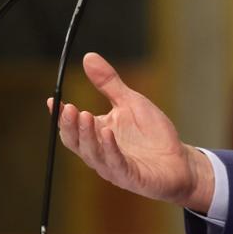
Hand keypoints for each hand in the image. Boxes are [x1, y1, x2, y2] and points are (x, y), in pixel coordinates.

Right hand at [48, 52, 214, 212]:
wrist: (179, 161)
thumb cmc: (153, 134)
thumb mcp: (130, 102)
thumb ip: (108, 84)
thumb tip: (88, 57)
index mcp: (97, 135)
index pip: (72, 127)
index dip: (60, 116)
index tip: (52, 100)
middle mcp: (100, 152)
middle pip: (77, 141)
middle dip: (71, 125)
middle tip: (69, 108)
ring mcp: (113, 166)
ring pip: (93, 153)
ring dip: (87, 135)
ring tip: (84, 115)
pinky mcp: (130, 176)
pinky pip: (116, 163)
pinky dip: (110, 148)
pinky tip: (107, 132)